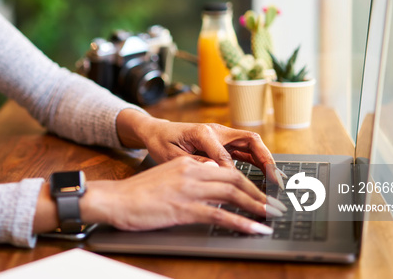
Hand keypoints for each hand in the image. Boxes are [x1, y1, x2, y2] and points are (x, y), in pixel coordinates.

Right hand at [80, 156, 278, 233]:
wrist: (115, 199)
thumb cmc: (138, 193)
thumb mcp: (167, 176)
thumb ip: (189, 176)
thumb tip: (212, 182)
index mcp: (188, 163)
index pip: (226, 169)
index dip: (248, 182)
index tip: (261, 193)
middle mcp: (192, 171)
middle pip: (235, 180)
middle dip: (259, 194)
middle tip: (276, 206)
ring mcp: (189, 190)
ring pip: (233, 195)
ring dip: (257, 207)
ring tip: (273, 217)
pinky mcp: (185, 208)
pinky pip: (220, 215)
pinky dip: (241, 223)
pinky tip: (254, 229)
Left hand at [116, 109, 282, 187]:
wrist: (155, 132)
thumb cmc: (160, 143)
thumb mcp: (170, 156)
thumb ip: (193, 164)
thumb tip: (213, 172)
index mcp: (203, 133)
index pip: (225, 155)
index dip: (232, 173)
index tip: (238, 191)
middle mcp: (216, 131)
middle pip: (250, 140)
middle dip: (266, 159)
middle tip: (276, 180)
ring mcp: (222, 135)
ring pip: (251, 145)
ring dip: (265, 161)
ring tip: (276, 181)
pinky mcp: (223, 142)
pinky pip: (245, 151)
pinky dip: (257, 162)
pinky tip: (264, 176)